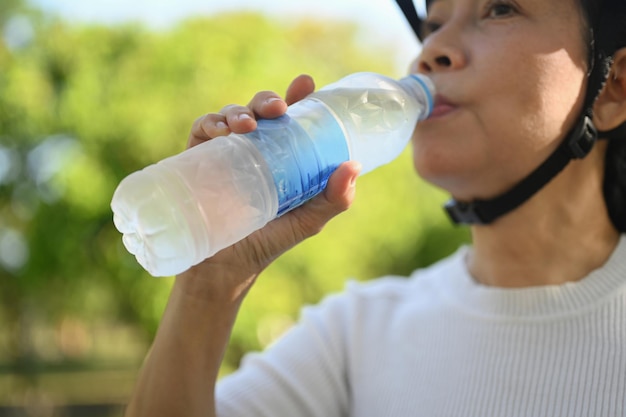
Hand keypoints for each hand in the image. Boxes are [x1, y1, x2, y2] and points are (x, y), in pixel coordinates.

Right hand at [180, 75, 361, 300]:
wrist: (225, 268)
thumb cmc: (269, 241)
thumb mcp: (307, 220)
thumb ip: (334, 199)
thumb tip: (354, 165)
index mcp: (281, 155)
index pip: (290, 119)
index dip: (296, 96)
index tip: (305, 84)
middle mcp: (254, 149)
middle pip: (261, 111)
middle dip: (268, 100)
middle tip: (278, 108)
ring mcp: (225, 152)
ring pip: (232, 115)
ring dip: (240, 111)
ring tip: (248, 125)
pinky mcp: (198, 159)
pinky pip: (202, 130)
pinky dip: (210, 123)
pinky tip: (221, 131)